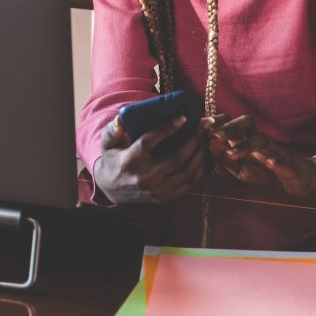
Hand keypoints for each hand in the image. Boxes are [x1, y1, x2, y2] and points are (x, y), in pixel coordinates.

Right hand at [92, 114, 208, 203]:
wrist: (112, 188)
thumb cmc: (113, 158)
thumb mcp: (107, 143)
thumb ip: (113, 130)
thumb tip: (121, 118)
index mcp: (130, 160)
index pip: (149, 141)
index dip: (167, 129)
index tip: (183, 117)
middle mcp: (145, 177)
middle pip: (177, 158)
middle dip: (194, 140)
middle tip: (205, 125)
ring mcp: (157, 190)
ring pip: (187, 171)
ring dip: (201, 153)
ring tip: (208, 137)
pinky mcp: (165, 197)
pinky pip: (190, 183)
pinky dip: (201, 168)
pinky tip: (205, 154)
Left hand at [204, 114, 315, 199]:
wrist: (293, 182)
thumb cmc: (263, 173)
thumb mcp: (238, 169)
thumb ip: (224, 158)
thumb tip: (209, 143)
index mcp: (244, 139)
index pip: (231, 123)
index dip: (217, 122)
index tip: (202, 126)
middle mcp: (258, 140)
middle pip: (246, 122)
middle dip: (229, 127)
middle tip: (214, 135)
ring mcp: (273, 149)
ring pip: (261, 138)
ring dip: (245, 145)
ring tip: (231, 154)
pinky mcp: (288, 161)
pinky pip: (282, 157)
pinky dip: (276, 159)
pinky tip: (269, 163)